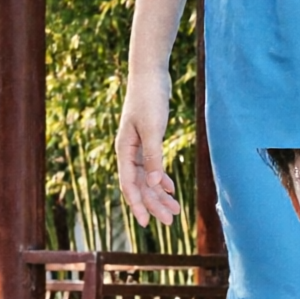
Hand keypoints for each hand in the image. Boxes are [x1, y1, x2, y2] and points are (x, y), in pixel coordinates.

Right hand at [117, 68, 179, 227]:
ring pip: (147, 179)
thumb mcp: (153, 128)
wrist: (149, 75)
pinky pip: (152, 167)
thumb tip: (156, 185)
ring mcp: (137, 147)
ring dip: (160, 195)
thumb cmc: (149, 99)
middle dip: (153, 204)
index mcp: (124, 150)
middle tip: (169, 221)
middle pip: (140, 186)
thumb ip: (153, 157)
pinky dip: (162, 179)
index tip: (145, 223)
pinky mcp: (147, 141)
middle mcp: (128, 152)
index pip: (129, 185)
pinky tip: (171, 189)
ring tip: (175, 210)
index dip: (137, 205)